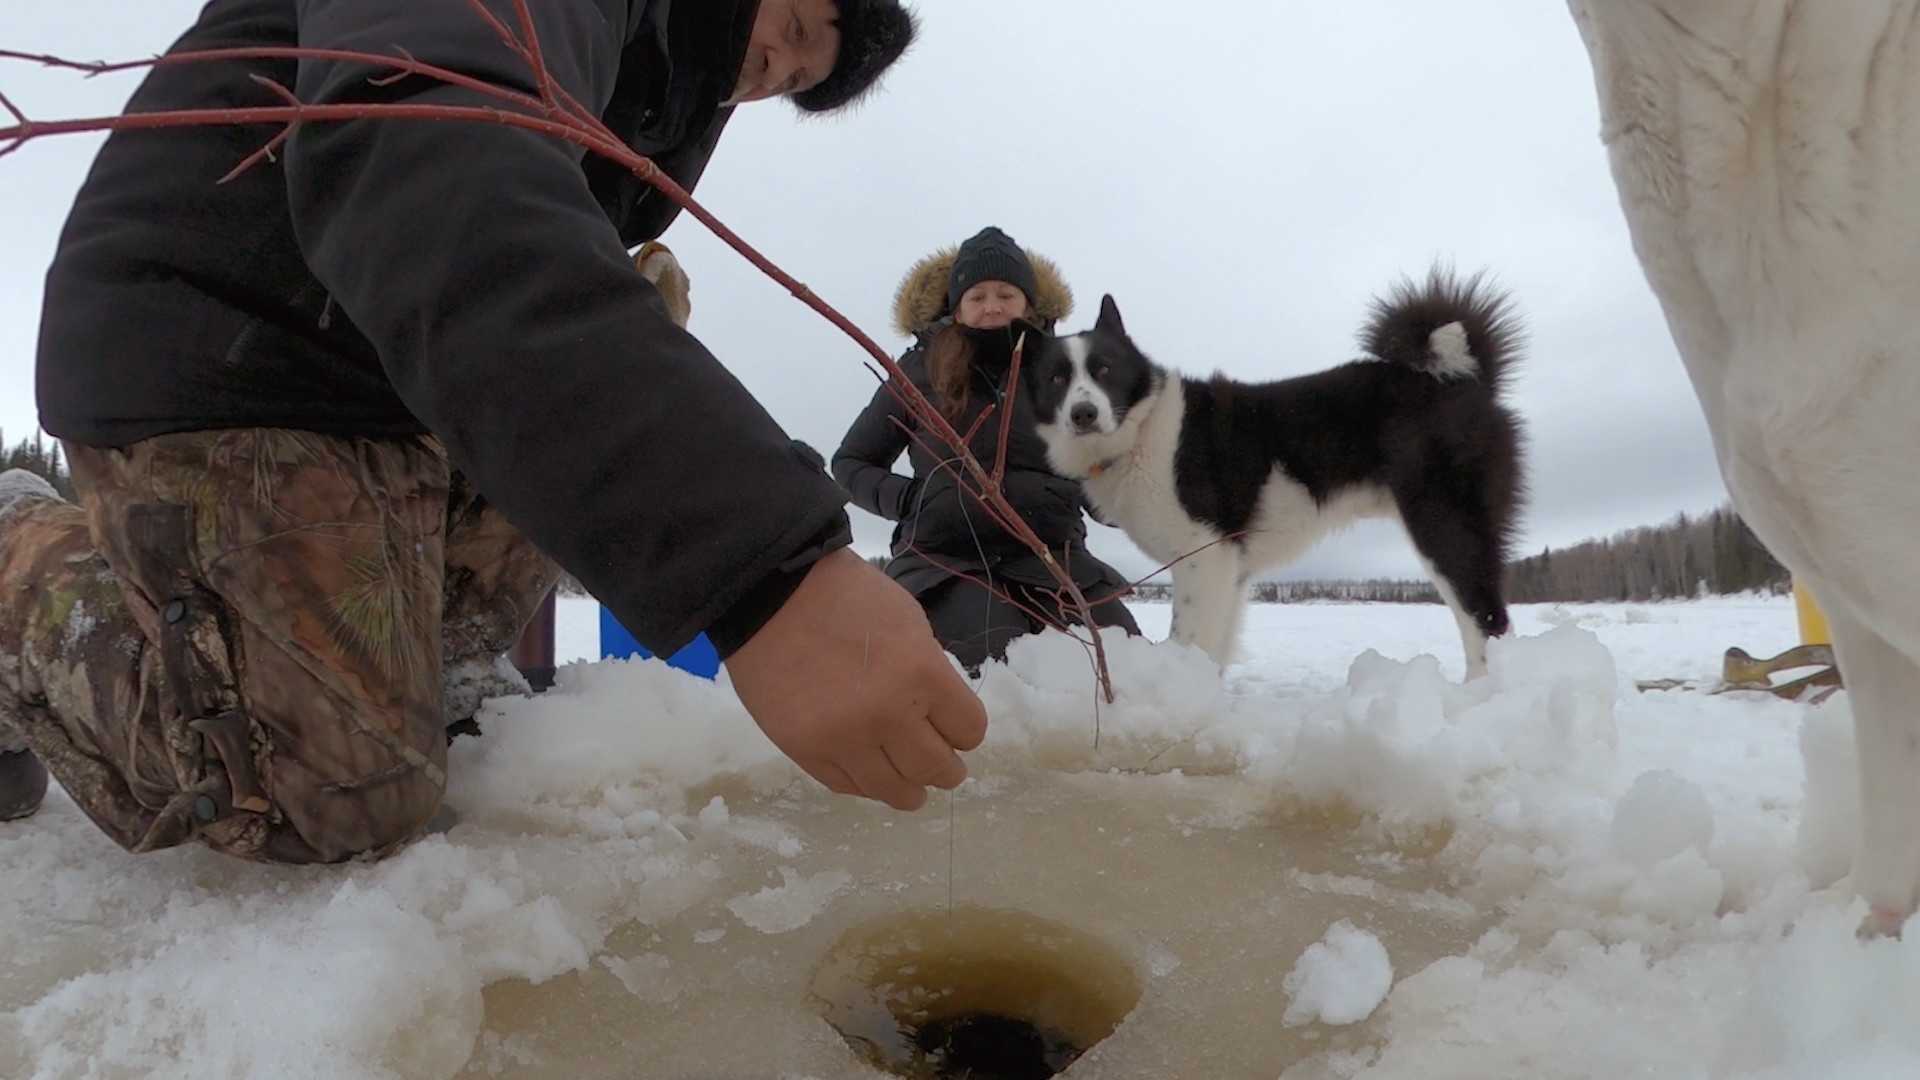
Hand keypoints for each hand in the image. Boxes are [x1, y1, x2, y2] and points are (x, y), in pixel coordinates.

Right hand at [725, 548, 986, 808]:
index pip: (968, 730)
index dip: (966, 731)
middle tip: (944, 768)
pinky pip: (847, 786)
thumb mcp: (909, 622)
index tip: (957, 730)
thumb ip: (928, 671)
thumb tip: (936, 712)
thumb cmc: (846, 595)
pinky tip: (872, 775)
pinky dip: (866, 785)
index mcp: (922, 674)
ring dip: (910, 791)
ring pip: (892, 791)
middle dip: (946, 770)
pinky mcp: (805, 752)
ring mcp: (844, 740)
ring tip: (912, 788)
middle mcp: (887, 715)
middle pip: (935, 768)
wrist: (767, 596)